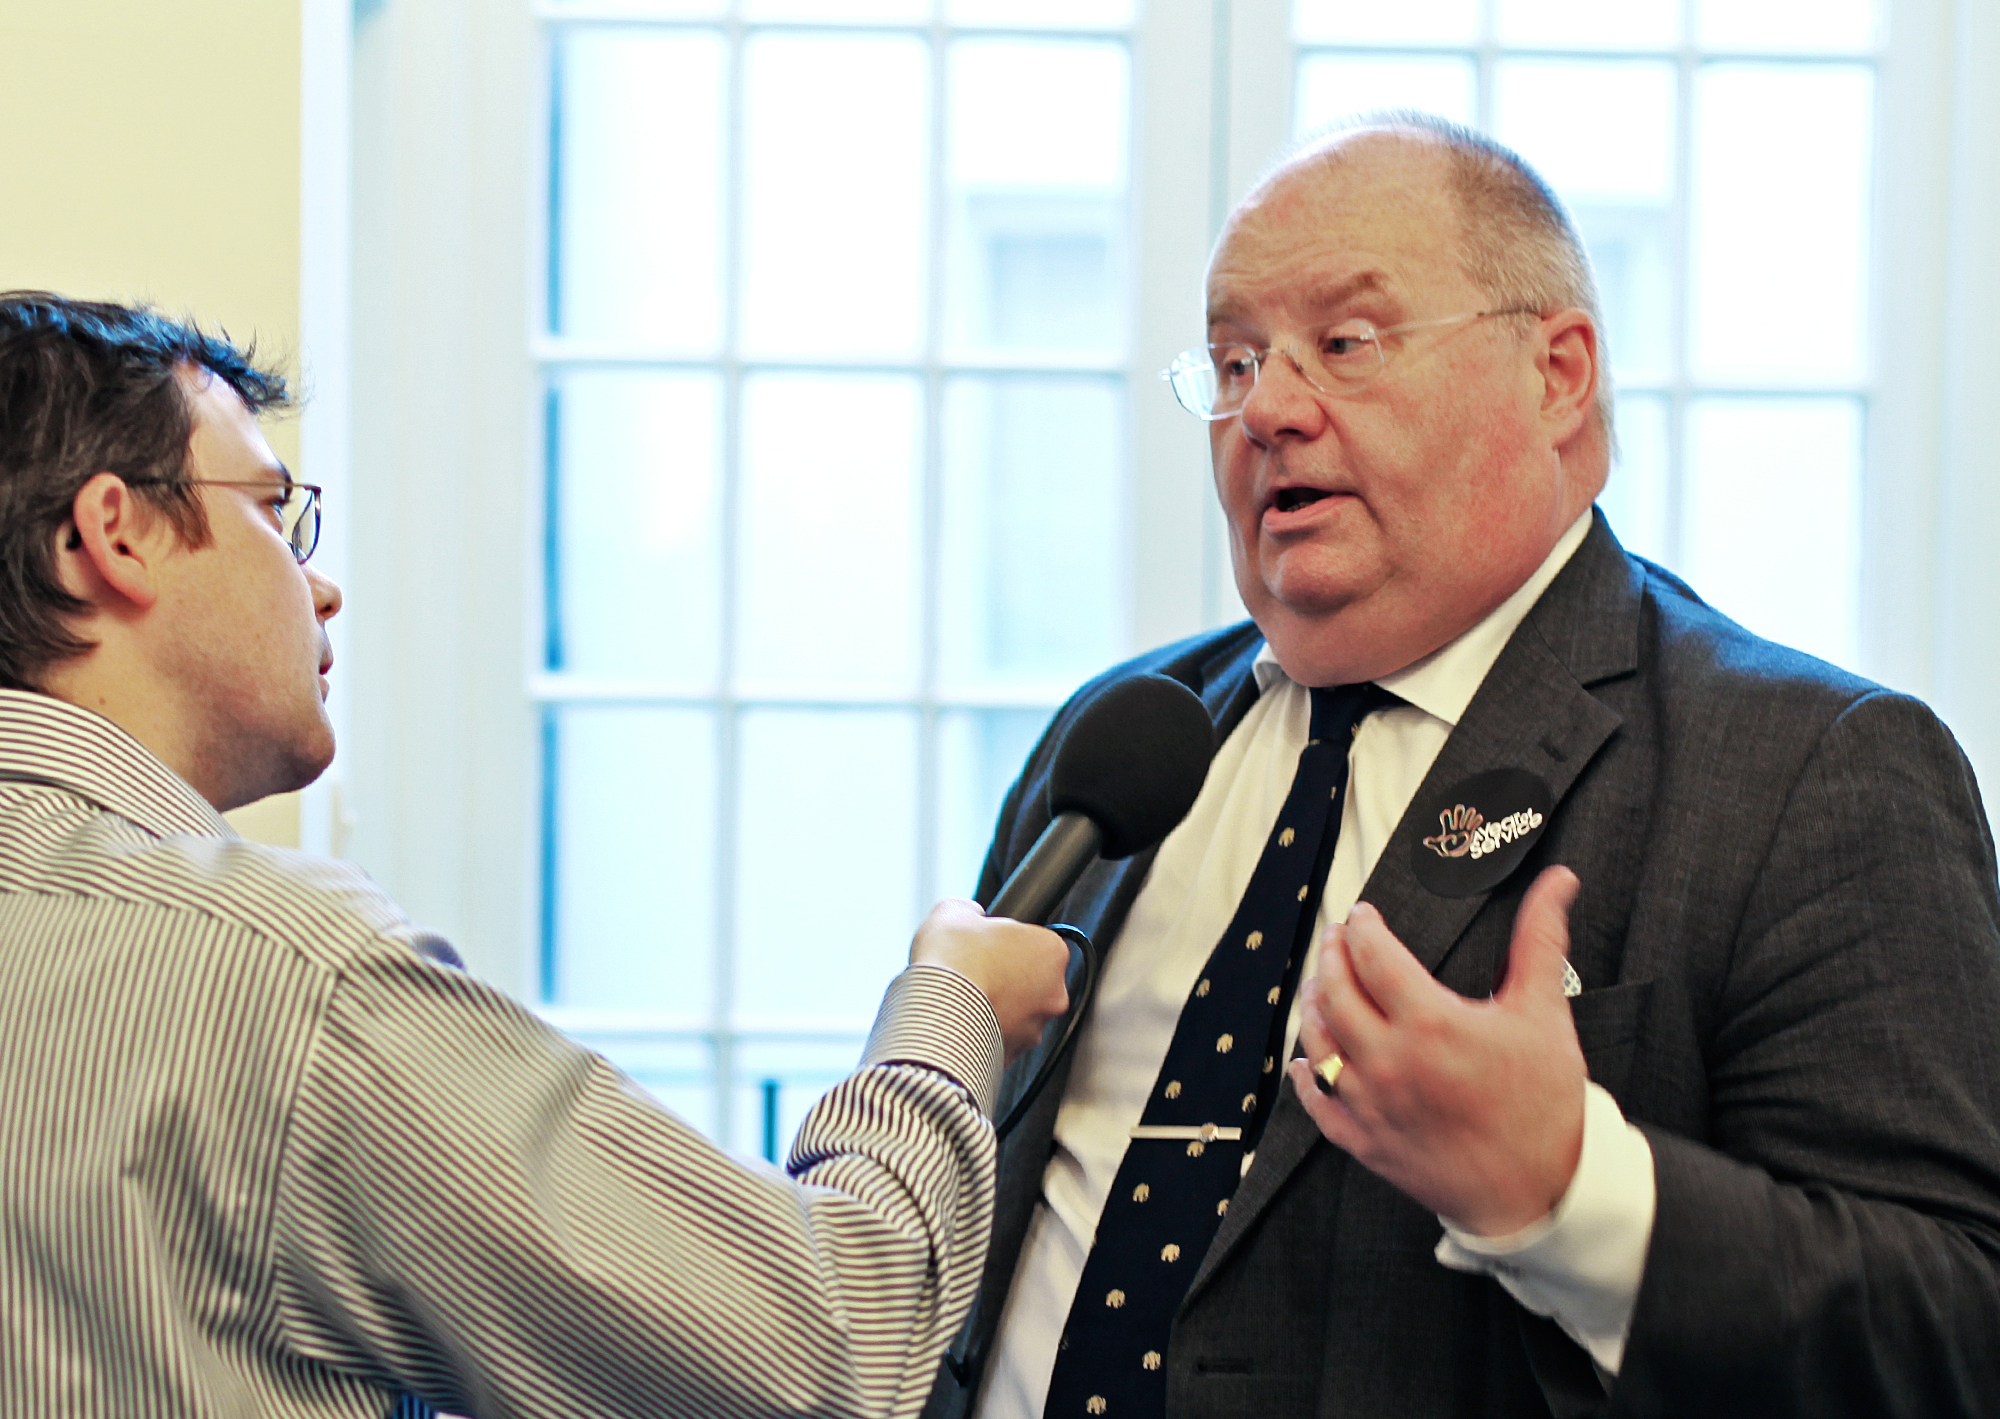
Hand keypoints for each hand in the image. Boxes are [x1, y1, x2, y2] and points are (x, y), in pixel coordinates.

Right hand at [910, 899, 1070, 1063]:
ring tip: (962, 999)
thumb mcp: (954, 911)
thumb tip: (970, 915)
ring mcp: (1036, 1028)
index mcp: (1052, 951)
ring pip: (1018, 1013)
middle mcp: (1055, 993)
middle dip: (1005, 977)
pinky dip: (983, 1033)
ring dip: (996, 1007)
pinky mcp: (1015, 1057)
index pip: (1035, 941)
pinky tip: (960, 1021)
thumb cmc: (952, 960)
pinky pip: (1000, 1040)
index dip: (1007, 941)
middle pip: (1030, 979)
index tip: (987, 945)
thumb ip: (971, 910)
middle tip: (974, 971)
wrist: (936, 1012)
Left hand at [1287, 866, 1587, 1236]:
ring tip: (1321, 986)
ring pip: (1318, 1043)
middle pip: (1335, 993)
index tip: (1362, 915)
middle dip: (1332, 957)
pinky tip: (1305, 1063)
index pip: (1372, 955)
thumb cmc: (1547, 1102)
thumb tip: (1557, 882)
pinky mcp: (1366, 1143)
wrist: (1546, 1190)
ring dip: (1314, 1007)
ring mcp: (1372, 1104)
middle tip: (1336, 939)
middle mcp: (1389, 1061)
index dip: (1362, 927)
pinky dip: (1307, 1079)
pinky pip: (1319, 1106)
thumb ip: (1540, 939)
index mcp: (1429, 1023)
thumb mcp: (1544, 1012)